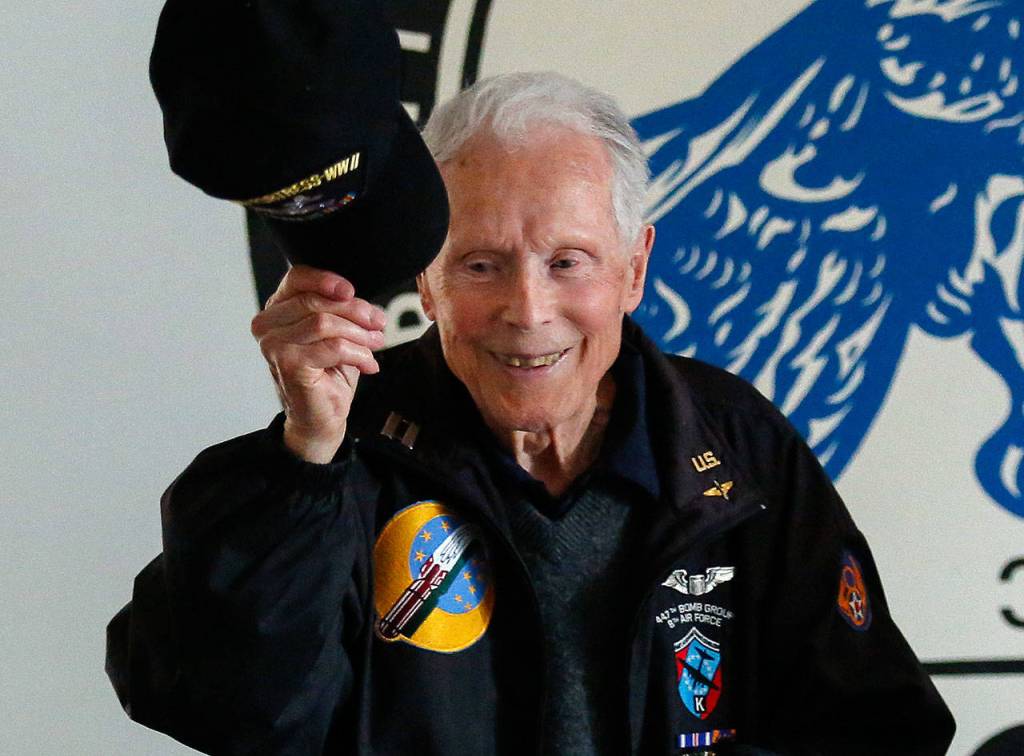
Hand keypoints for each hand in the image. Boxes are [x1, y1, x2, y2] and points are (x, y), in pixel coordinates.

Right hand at [251, 265, 386, 462]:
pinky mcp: (288, 364)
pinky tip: (368, 364)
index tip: (352, 291)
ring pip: (324, 322)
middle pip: (315, 300)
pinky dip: (357, 354)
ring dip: (359, 333)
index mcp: (277, 309)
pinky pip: (332, 348)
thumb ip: (340, 310)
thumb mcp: (335, 333)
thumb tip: (364, 301)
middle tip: (378, 323)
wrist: (320, 416)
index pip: (296, 278)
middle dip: (355, 310)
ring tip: (375, 344)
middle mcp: (267, 325)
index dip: (326, 279)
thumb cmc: (327, 373)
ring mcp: (274, 345)